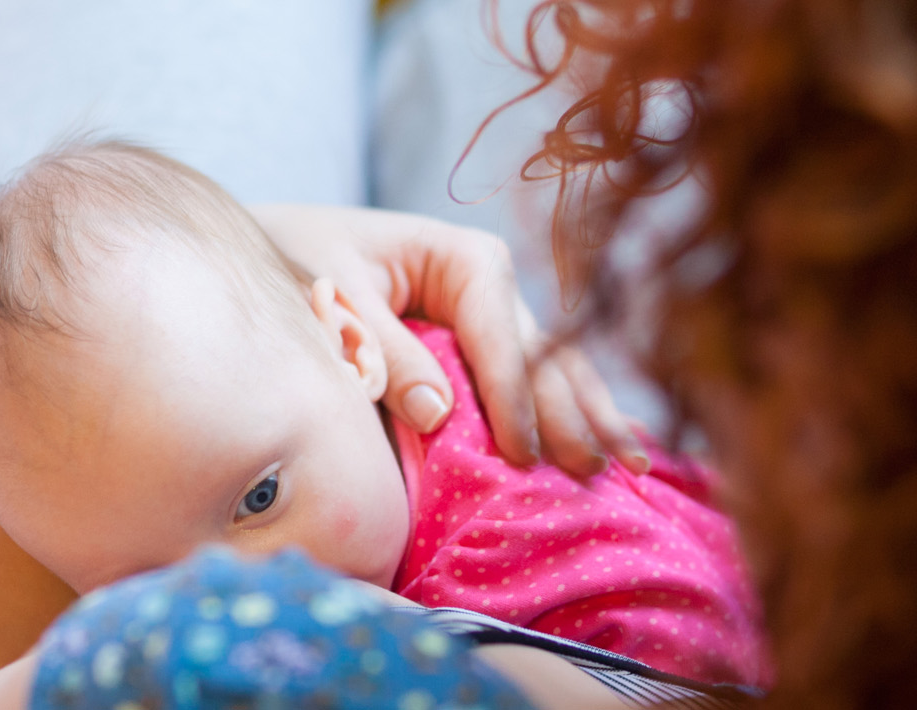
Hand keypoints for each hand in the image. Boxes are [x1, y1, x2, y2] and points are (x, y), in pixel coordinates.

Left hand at [252, 204, 649, 477]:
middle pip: (543, 356)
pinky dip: (570, 413)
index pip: (500, 337)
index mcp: (463, 258)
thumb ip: (385, 352)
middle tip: (595, 473)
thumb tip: (438, 414)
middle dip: (571, 414)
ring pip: (555, 370)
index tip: (521, 455)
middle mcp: (494, 282)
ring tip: (630, 468)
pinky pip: (534, 380)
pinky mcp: (486, 342)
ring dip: (590, 418)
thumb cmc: (306, 263)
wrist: (286, 245)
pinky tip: (614, 443)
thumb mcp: (335, 301)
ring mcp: (496, 312)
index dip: (513, 397)